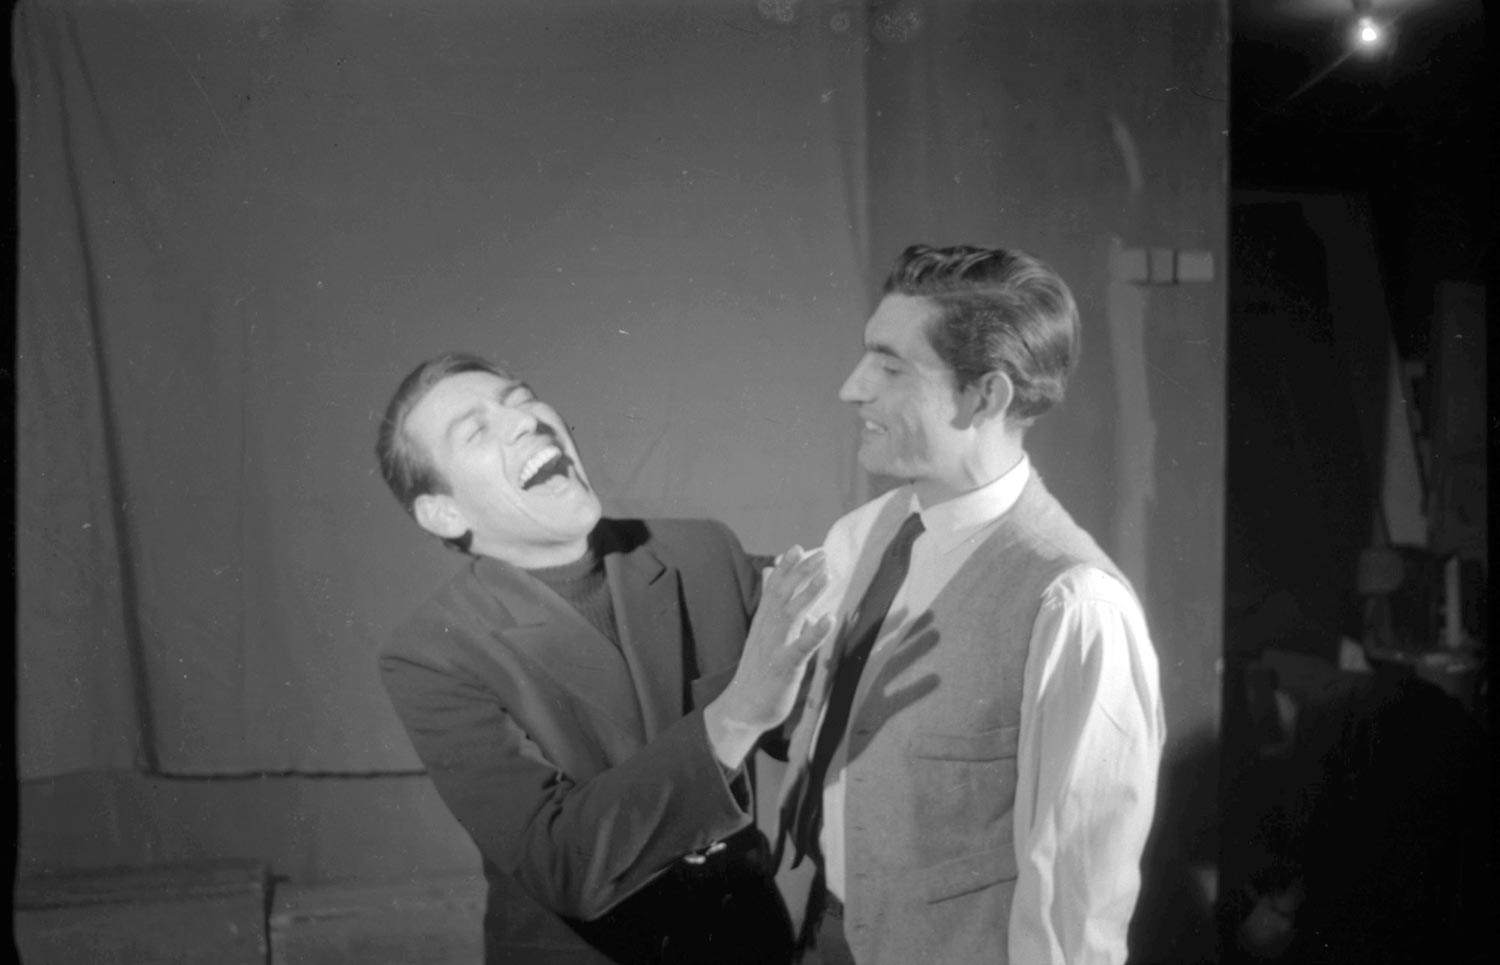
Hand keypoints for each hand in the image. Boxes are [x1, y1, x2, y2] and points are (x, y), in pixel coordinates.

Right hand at [705, 547, 833, 768]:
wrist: (741, 709)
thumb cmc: (757, 672)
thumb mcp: (762, 634)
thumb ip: (769, 605)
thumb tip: (768, 574)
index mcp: (763, 622)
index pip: (773, 588)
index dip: (786, 567)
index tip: (799, 547)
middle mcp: (767, 630)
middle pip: (783, 594)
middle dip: (802, 572)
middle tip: (822, 554)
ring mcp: (774, 647)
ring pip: (791, 613)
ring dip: (809, 593)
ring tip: (828, 575)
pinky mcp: (783, 666)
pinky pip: (800, 647)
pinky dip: (814, 632)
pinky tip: (829, 619)